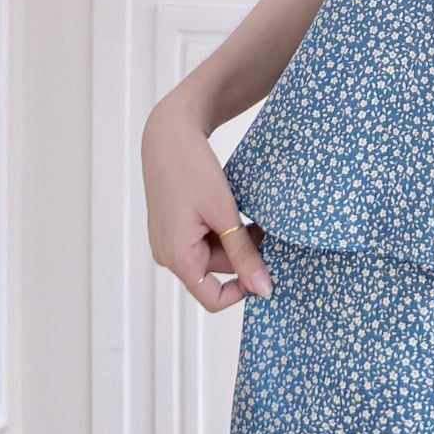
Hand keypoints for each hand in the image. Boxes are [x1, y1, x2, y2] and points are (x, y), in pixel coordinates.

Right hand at [141, 97, 271, 311]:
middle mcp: (168, 255)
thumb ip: (243, 254)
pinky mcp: (172, 228)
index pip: (213, 299)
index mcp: (177, 257)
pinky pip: (202, 241)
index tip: (266, 267)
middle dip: (243, 255)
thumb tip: (262, 290)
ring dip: (234, 241)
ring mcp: (168, 242)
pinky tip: (231, 211)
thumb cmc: (192, 170)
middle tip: (262, 228)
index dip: (243, 289)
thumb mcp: (224, 213)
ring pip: (212, 255)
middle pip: (216, 273)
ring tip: (249, 216)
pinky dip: (221, 231)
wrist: (168, 135)